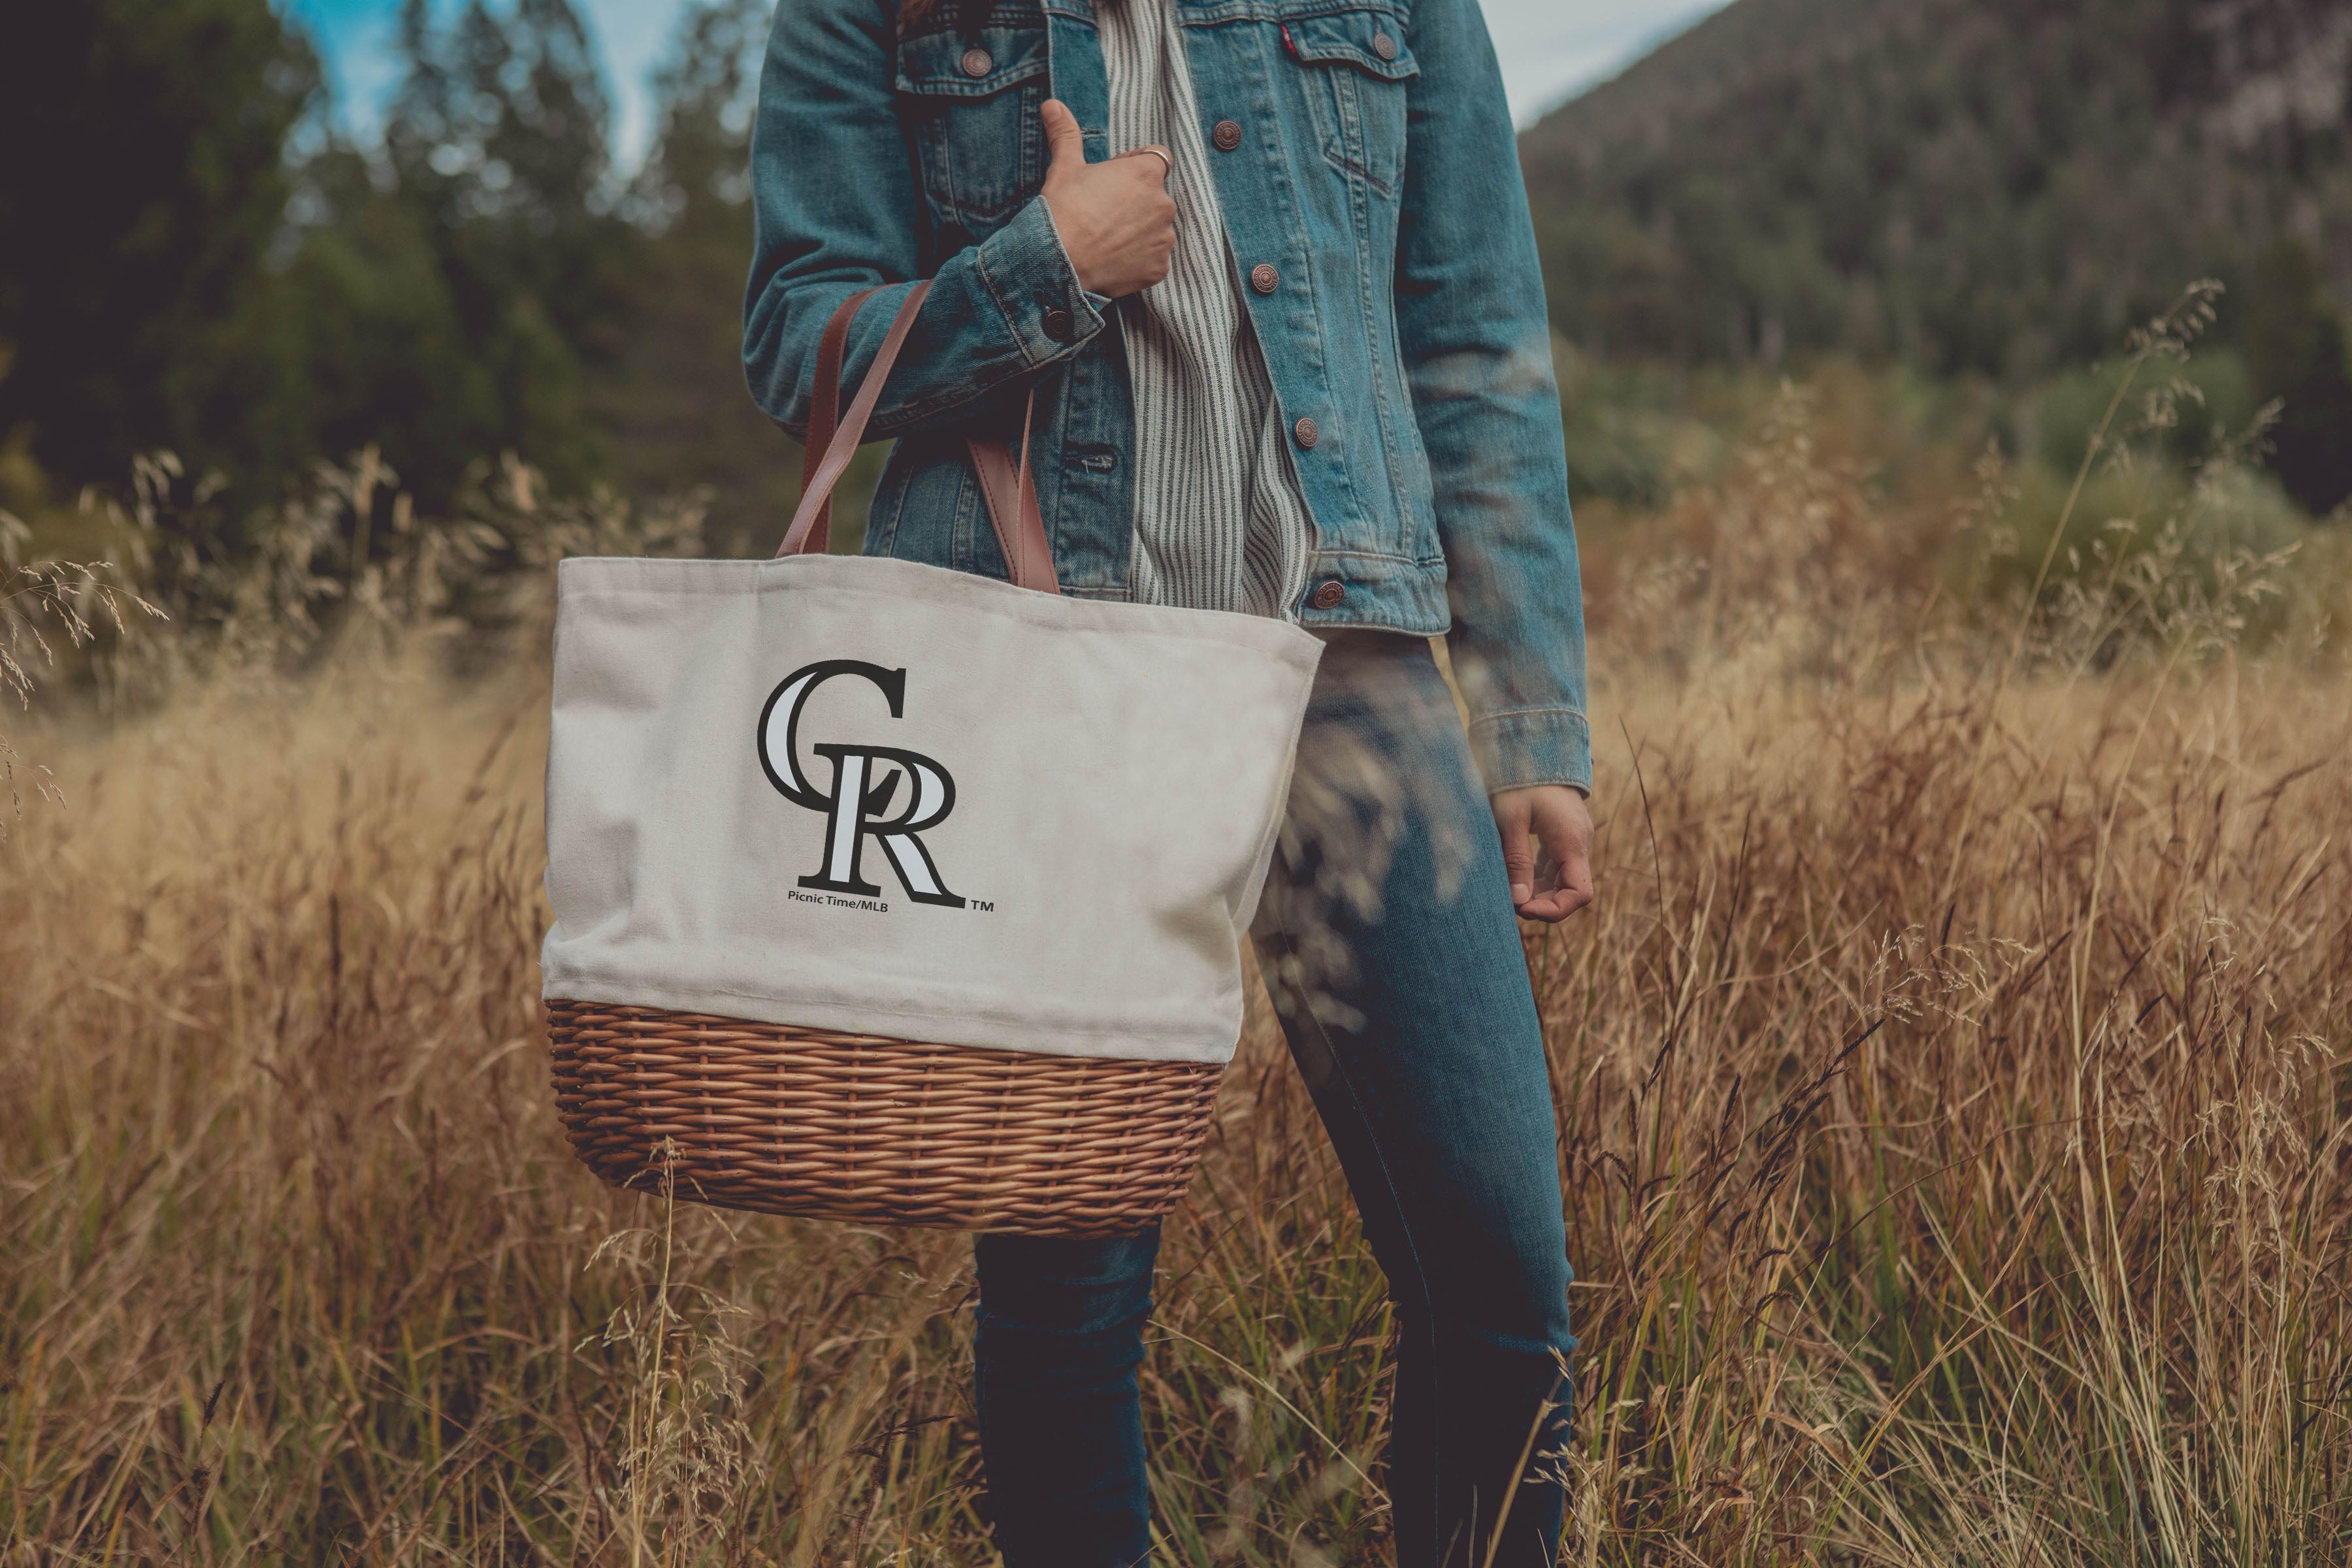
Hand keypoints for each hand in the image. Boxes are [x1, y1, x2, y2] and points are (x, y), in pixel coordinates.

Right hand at [1039, 98, 1175, 297]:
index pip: (1157, 159)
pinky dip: (1138, 259)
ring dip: (1138, 231)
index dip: (1134, 167)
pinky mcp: (1159, 269)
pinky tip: (1112, 259)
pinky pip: (1153, 259)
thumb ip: (1066, 133)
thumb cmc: (1062, 210)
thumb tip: (1052, 104)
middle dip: (1135, 202)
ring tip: (1106, 239)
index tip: (1111, 180)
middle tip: (1102, 213)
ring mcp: (1164, 239)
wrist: (1057, 263)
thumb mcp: (1064, 167)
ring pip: (1155, 229)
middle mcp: (1164, 204)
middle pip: (1155, 197)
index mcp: (1147, 173)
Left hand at [1491, 785, 1593, 922]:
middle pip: (1571, 890)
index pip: (1579, 893)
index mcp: (1571, 841)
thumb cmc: (1519, 779)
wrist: (1533, 746)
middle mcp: (1579, 842)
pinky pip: (1556, 866)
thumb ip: (1516, 860)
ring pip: (1562, 879)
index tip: (1523, 909)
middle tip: (1509, 903)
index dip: (1554, 910)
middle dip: (1542, 903)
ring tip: (1508, 891)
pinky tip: (1515, 877)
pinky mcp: (1563, 834)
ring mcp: (1573, 838)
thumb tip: (1518, 901)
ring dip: (1538, 891)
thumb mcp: (1511, 819)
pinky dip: (1538, 877)